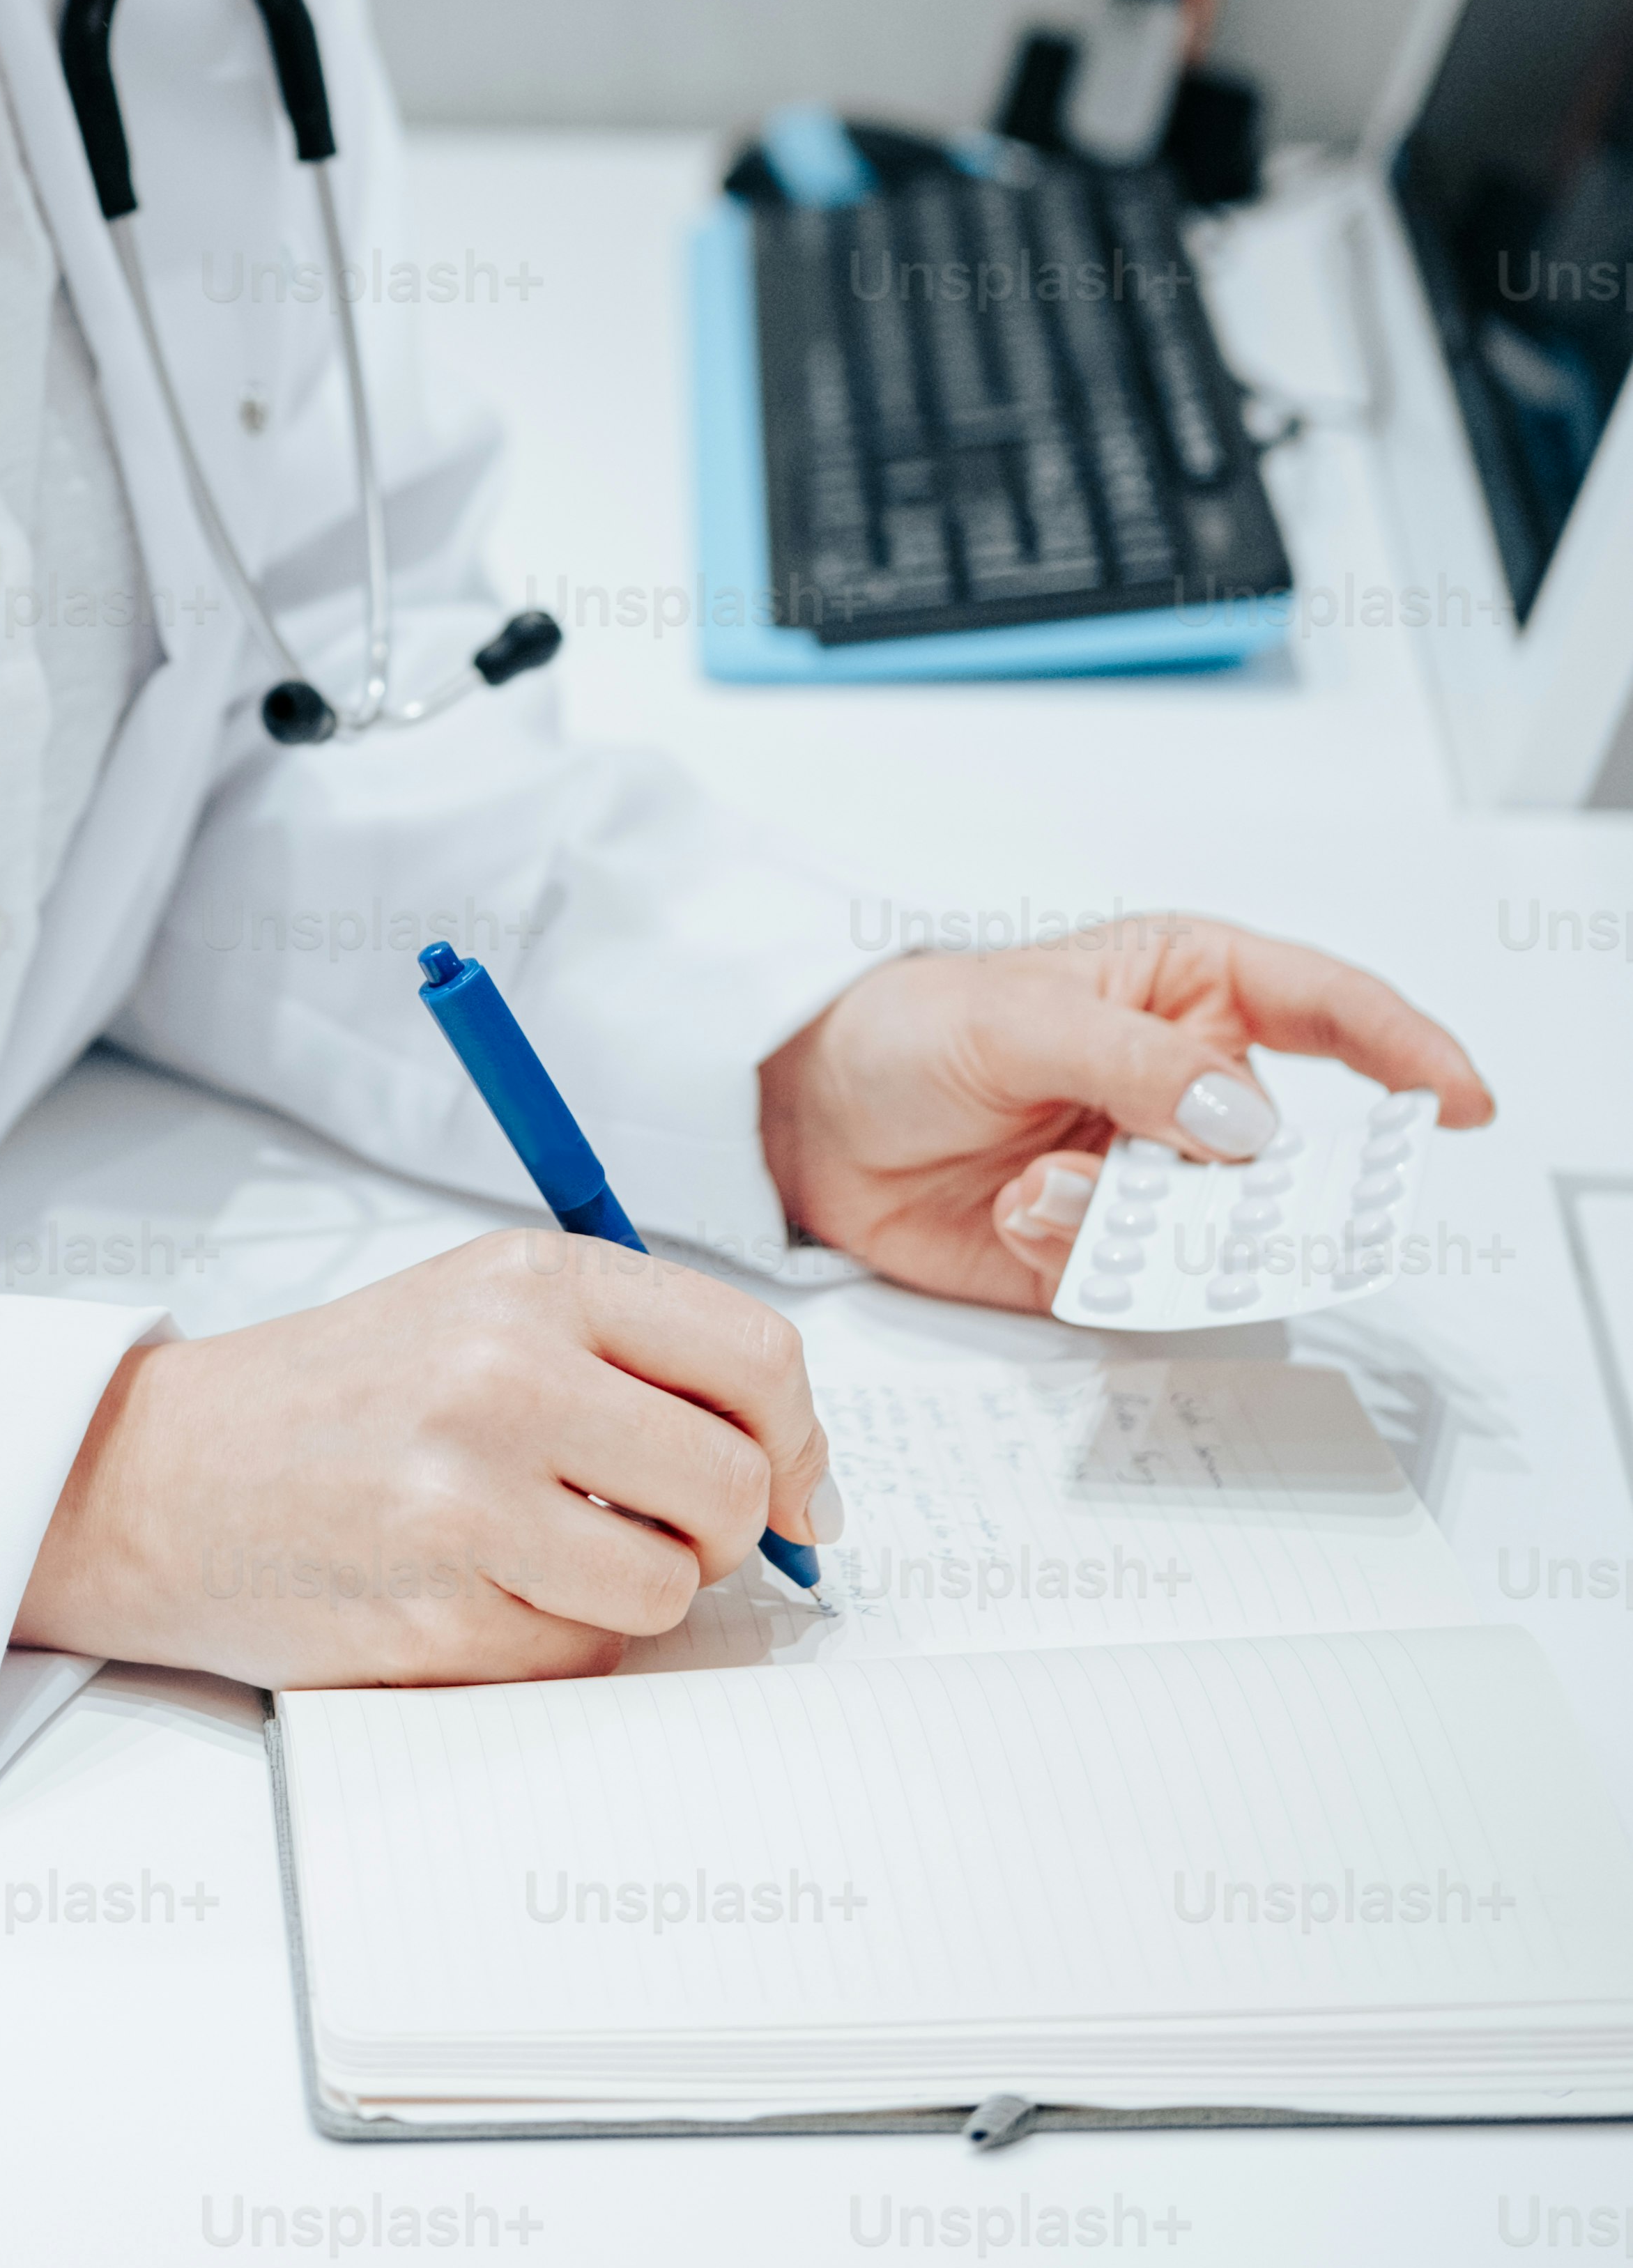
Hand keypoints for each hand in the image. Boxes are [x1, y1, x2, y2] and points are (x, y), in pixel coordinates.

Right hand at [14, 1228, 833, 1688]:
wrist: (160, 1477)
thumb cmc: (337, 1396)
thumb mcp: (479, 1308)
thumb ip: (631, 1356)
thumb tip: (797, 1469)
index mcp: (533, 1280)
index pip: (755, 1354)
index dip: (798, 1433)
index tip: (792, 1479)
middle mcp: (507, 1373)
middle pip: (734, 1483)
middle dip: (728, 1529)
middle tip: (666, 1528)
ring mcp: (471, 1499)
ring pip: (671, 1587)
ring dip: (633, 1593)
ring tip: (546, 1554)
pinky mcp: (441, 1612)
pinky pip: (583, 1655)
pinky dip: (554, 1641)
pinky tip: (477, 1592)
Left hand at [758, 914, 1493, 1313]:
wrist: (807, 1115)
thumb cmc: (901, 1027)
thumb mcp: (1014, 1014)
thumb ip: (1136, 1063)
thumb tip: (1244, 1118)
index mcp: (1183, 990)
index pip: (1326, 1010)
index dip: (1407, 1050)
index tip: (1460, 1099)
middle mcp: (1184, 1087)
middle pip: (1288, 1153)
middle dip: (1252, 1185)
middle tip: (1195, 1190)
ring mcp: (1148, 1175)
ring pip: (1216, 1230)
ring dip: (1137, 1221)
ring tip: (1041, 1187)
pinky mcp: (1101, 1249)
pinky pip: (1138, 1278)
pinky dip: (1080, 1254)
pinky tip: (1014, 1210)